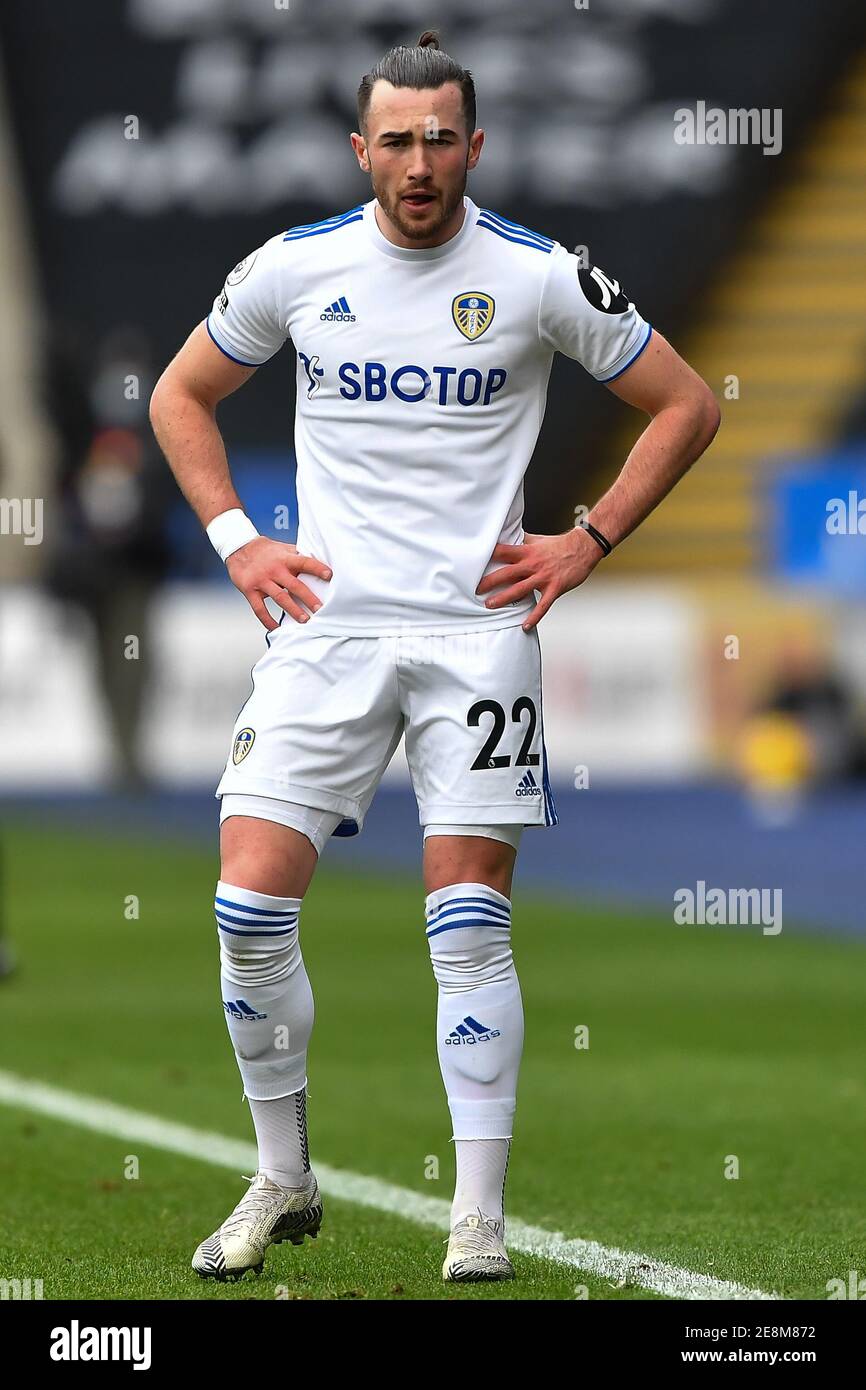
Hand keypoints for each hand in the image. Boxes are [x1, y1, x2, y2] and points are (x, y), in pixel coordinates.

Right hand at [226, 536, 331, 630]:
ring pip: (280, 598)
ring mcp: (262, 581)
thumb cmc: (266, 550)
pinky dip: (268, 620)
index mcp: (285, 558)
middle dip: (308, 598)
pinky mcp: (250, 591)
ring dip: (293, 610)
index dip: (317, 568)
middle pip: (294, 585)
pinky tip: (277, 628)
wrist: (238, 548)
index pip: (304, 562)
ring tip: (305, 620)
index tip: (329, 575)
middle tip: (320, 609)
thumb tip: (321, 562)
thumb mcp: (283, 548)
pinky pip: (259, 609)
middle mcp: (274, 570)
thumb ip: (299, 556)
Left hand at [475, 528, 603, 630]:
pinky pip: (542, 606)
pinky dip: (533, 617)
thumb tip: (508, 535)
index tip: (473, 563)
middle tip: (475, 590)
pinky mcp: (554, 588)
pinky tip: (525, 626)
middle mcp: (532, 564)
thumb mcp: (537, 539)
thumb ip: (521, 541)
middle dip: (489, 581)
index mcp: (527, 552)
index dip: (488, 556)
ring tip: (490, 605)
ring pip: (519, 590)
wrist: (583, 547)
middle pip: (506, 573)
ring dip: (503, 598)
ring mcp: (543, 577)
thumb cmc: (559, 544)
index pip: (503, 552)